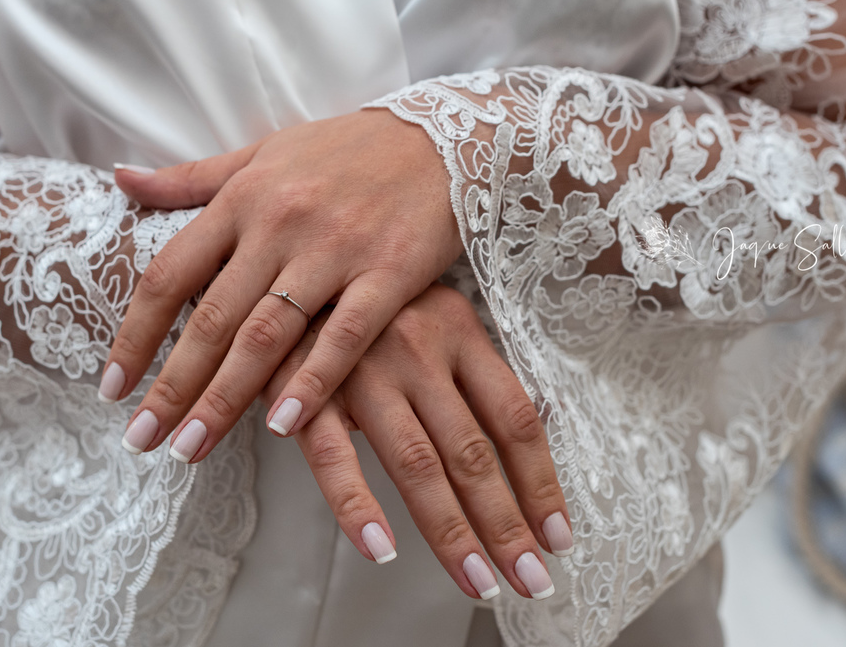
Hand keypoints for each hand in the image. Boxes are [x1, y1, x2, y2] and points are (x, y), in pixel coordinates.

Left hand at [104, 109, 463, 462]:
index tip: (112, 387)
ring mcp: (335, 250)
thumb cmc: (345, 149)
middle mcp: (279, 224)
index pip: (171, 273)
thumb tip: (120, 178)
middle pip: (211, 318)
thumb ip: (192, 177)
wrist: (442, 136)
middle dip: (171, 387)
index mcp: (243, 199)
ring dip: (224, 398)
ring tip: (190, 448)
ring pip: (267, 335)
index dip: (135, 334)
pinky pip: (344, 336)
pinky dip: (313, 381)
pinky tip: (283, 424)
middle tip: (140, 441)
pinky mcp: (389, 272)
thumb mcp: (262, 153)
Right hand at [267, 283, 573, 600]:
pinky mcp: (306, 388)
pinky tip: (381, 549)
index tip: (558, 537)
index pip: (514, 417)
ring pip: (416, 463)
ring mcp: (361, 368)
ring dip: (451, 532)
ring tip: (477, 582)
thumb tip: (528, 434)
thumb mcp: (430, 313)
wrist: (287, 263)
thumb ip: (470, 369)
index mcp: (456, 328)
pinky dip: (357, 505)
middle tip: (530, 580)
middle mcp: (417, 347)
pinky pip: (333, 456)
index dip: (541, 483)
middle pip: (473, 451)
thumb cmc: (365, 297)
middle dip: (506, 525)